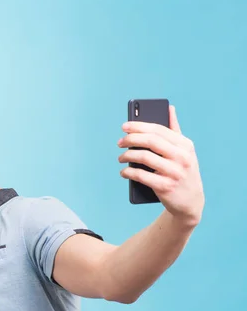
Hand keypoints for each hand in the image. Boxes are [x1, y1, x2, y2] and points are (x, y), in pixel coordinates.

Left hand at [118, 106, 204, 226]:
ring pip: (144, 157)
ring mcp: (174, 172)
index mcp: (185, 145)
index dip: (139, 126)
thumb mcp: (184, 151)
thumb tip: (169, 108)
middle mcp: (182, 157)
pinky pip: (141, 176)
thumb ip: (175, 130)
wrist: (191, 202)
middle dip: (131, 139)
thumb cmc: (183, 171)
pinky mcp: (165, 187)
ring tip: (120, 157)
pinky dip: (129, 172)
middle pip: (150, 141)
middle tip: (119, 142)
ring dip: (127, 156)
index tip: (124, 126)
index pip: (159, 130)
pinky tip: (124, 171)